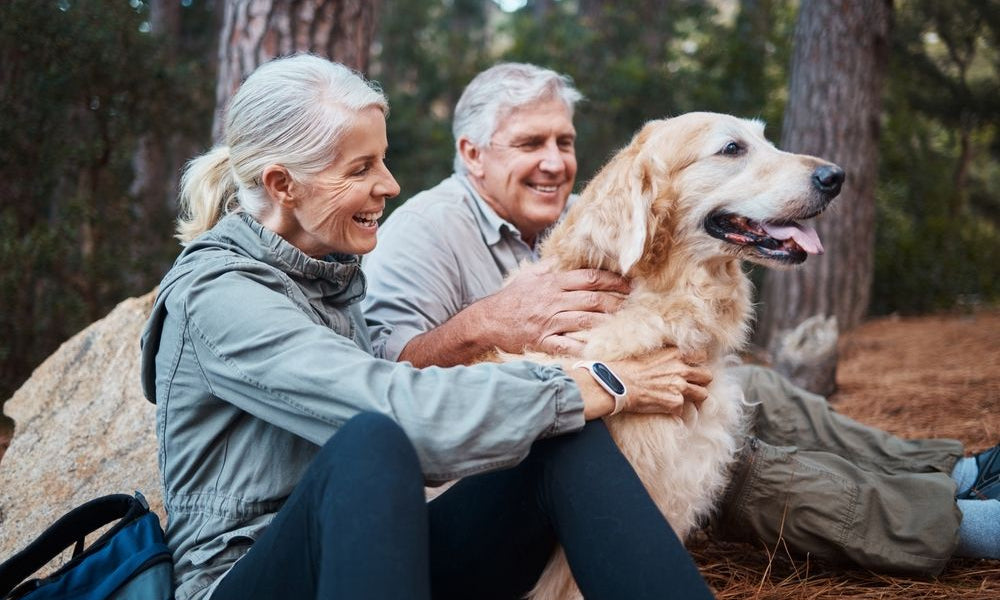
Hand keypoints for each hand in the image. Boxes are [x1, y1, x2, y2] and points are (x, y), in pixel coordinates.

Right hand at [483, 258, 630, 355]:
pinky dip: (583, 347)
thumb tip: (560, 260)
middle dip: (616, 301)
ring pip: (585, 320)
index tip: (628, 283)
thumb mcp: (527, 277)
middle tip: (633, 304)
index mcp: (552, 283)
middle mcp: (553, 301)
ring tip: (623, 323)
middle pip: (592, 299)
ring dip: (606, 322)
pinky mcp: (542, 340)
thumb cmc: (509, 299)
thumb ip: (546, 268)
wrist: (487, 321)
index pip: (589, 278)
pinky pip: (566, 345)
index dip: (612, 280)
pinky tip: (599, 348)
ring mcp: (549, 321)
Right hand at [572, 348, 711, 418]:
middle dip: (701, 382)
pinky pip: (684, 410)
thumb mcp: (648, 353)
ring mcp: (680, 387)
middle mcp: (681, 369)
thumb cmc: (626, 368)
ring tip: (685, 401)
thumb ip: (665, 356)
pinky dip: (676, 411)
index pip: (702, 356)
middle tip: (691, 386)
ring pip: (703, 395)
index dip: (697, 363)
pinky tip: (667, 409)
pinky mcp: (675, 403)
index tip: (691, 369)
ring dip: (695, 399)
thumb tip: (671, 361)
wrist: (616, 384)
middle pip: (707, 376)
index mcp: (675, 353)